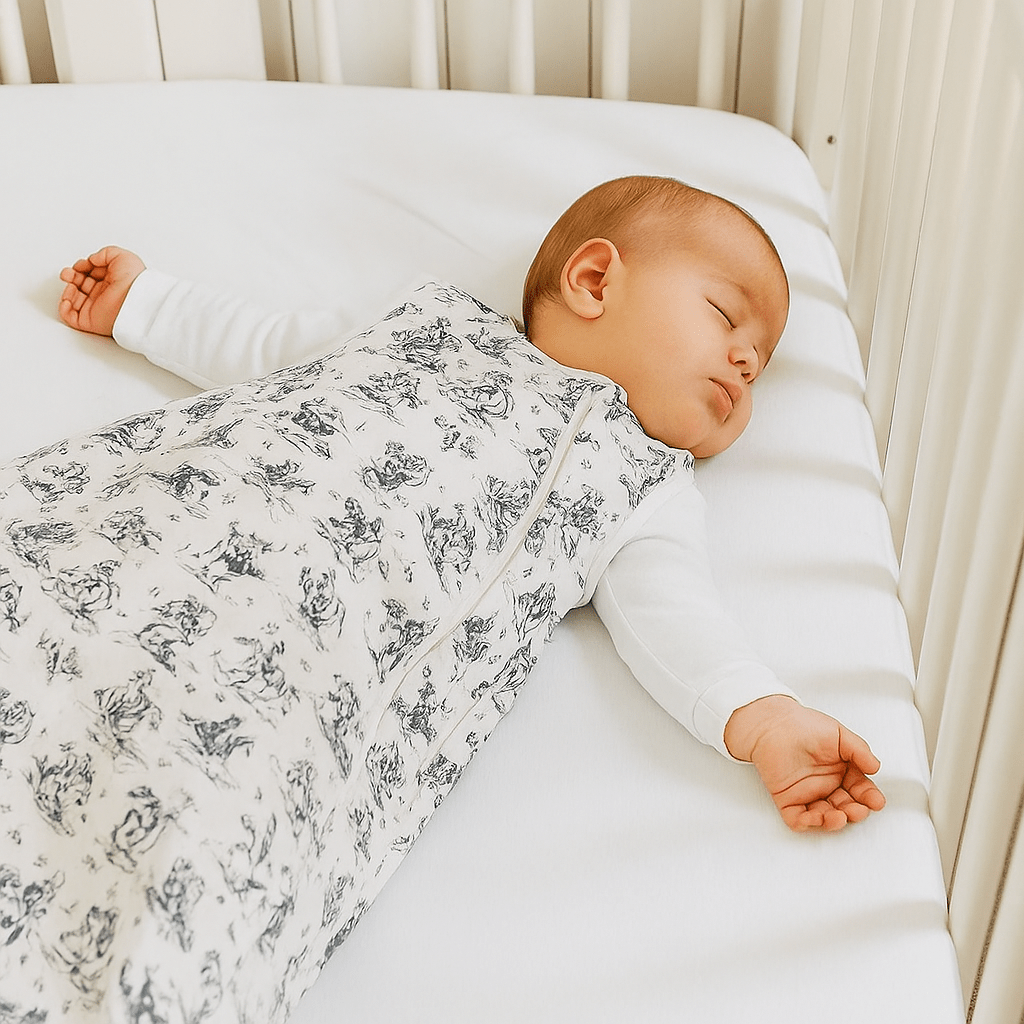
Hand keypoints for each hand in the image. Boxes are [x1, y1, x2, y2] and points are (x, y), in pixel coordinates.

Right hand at [58, 246, 145, 336]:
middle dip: (71, 276)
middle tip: (68, 273)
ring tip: (70, 284)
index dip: (82, 267)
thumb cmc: (134, 280)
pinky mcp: (90, 320)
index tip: (81, 264)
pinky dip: (63, 308)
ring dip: (66, 290)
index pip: (91, 274)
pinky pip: (71, 317)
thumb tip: (92, 259)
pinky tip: (67, 299)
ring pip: (74, 300)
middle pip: (80, 285)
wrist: (135, 300)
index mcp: (111, 281)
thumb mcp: (121, 257)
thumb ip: (104, 253)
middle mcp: (104, 294)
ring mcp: (96, 308)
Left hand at [724, 695, 885, 832]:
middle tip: (859, 810)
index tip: (876, 801)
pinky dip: (808, 823)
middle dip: (854, 812)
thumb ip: (859, 750)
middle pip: (845, 806)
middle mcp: (825, 785)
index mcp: (840, 770)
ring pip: (824, 816)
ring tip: (840, 816)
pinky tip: (818, 818)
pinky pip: (798, 818)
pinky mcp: (787, 799)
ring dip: (834, 821)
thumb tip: (875, 767)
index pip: (859, 789)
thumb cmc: (802, 725)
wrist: (772, 723)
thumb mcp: (838, 734)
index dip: (868, 797)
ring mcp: (807, 794)